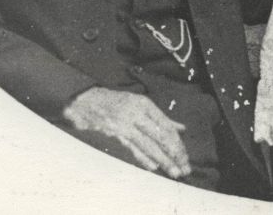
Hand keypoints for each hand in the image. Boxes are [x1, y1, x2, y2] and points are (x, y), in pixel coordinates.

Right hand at [63, 87, 190, 177]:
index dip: (178, 143)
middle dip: (174, 154)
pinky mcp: (115, 133)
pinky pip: (132, 148)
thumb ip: (162, 118)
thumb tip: (181, 129)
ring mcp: (125, 124)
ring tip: (173, 172)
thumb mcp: (141, 104)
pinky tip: (154, 167)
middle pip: (161, 137)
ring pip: (148, 145)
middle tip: (185, 168)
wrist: (87, 101)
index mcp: (146, 105)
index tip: (185, 157)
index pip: (167, 127)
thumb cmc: (117, 102)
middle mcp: (137, 114)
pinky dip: (143, 158)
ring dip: (162, 160)